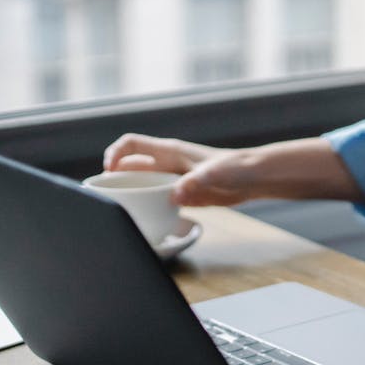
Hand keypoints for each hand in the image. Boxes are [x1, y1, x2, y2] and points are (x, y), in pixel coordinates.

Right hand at [102, 133, 253, 206]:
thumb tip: (174, 195)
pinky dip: (150, 208)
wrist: (255, 178)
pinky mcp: (183, 195)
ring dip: (132, 195)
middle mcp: (168, 164)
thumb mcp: (216, 173)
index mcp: (170, 152)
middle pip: (131, 167)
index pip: (132, 144)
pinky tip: (148, 219)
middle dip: (117, 179)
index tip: (109, 171)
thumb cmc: (237, 167)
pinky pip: (159, 200)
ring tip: (124, 210)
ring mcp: (174, 180)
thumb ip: (195, 182)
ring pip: (143, 185)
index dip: (115, 154)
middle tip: (110, 197)